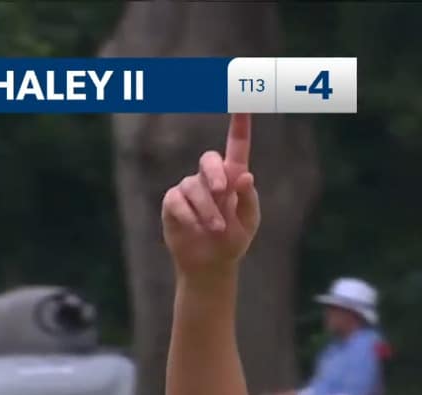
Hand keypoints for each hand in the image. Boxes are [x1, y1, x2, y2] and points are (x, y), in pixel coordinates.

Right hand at [161, 113, 260, 277]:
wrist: (211, 263)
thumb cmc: (233, 239)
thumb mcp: (248, 222)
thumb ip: (248, 199)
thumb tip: (245, 176)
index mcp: (233, 177)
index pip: (237, 147)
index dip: (239, 126)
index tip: (244, 105)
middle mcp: (210, 178)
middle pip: (209, 159)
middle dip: (215, 173)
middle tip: (222, 192)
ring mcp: (189, 188)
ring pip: (194, 187)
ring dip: (208, 209)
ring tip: (217, 228)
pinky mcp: (173, 202)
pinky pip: (177, 201)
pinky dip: (189, 216)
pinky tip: (196, 228)